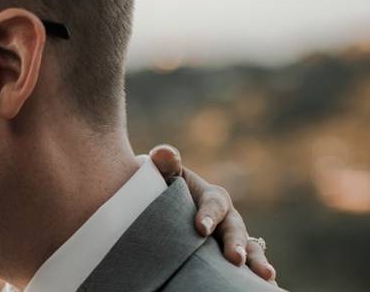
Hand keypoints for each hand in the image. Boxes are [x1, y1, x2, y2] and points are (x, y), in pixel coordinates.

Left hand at [149, 144, 277, 285]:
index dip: (209, 215)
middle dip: (236, 244)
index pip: (213, 204)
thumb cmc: (165, 189)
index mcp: (213, 198)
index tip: (201, 228)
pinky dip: (253, 278)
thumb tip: (164, 153)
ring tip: (265, 276)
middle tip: (236, 259)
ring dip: (258, 262)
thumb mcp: (165, 175)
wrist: (165, 208)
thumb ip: (165, 164)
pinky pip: (247, 269)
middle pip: (236, 230)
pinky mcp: (232, 258)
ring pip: (251, 250)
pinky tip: (262, 288)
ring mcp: (234, 240)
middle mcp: (229, 219)